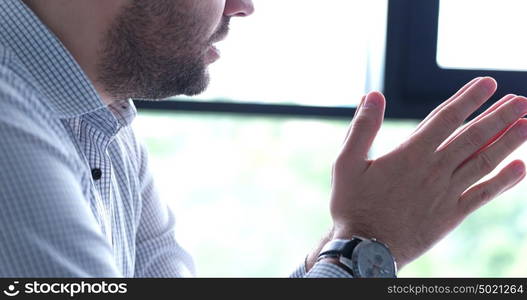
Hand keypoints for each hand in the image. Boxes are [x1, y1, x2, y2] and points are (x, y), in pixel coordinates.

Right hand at [330, 77, 526, 268]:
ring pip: (484, 162)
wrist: (366, 250)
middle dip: (500, 116)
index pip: (446, 119)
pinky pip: (483, 195)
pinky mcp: (452, 215)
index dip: (469, 99)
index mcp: (410, 155)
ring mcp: (446, 193)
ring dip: (509, 142)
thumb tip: (373, 95)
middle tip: (522, 100)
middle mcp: (434, 170)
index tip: (489, 84)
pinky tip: (521, 168)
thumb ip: (362, 128)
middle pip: (473, 137)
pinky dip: (504, 181)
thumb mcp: (346, 163)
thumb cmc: (353, 205)